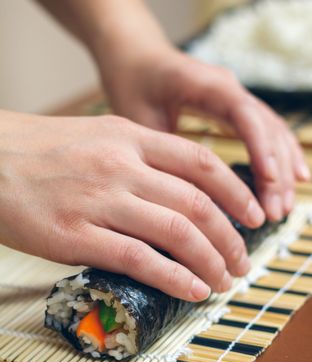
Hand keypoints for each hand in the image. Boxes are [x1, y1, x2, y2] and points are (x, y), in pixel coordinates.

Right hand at [0, 111, 264, 300]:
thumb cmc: (43, 152)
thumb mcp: (98, 138)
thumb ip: (141, 159)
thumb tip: (182, 193)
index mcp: (128, 137)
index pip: (201, 163)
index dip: (236, 192)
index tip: (254, 215)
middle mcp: (120, 166)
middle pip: (196, 203)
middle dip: (229, 237)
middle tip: (241, 261)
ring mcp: (98, 200)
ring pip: (175, 232)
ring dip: (209, 261)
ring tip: (223, 280)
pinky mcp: (74, 236)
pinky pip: (139, 259)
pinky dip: (173, 277)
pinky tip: (192, 289)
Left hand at [102, 49, 309, 221]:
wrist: (136, 58)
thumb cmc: (133, 85)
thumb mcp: (139, 119)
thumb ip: (161, 152)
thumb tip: (180, 199)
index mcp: (208, 85)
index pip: (245, 116)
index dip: (260, 149)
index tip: (267, 184)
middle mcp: (229, 88)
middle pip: (266, 128)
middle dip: (274, 172)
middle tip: (275, 212)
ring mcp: (235, 97)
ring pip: (271, 133)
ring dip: (280, 170)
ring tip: (282, 208)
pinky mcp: (234, 109)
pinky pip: (265, 132)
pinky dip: (278, 157)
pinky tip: (290, 180)